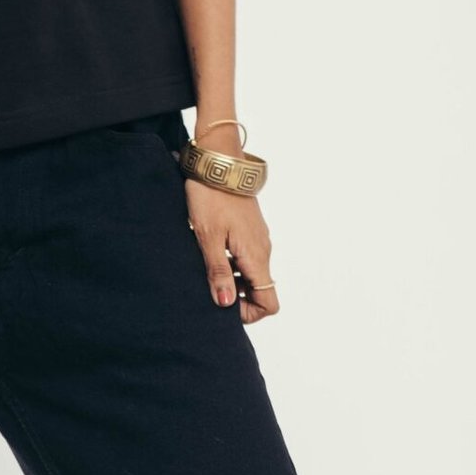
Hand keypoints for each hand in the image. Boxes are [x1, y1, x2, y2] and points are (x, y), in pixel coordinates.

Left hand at [185, 184, 279, 324]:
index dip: (248, 313)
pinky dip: (233, 263)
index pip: (269, 302)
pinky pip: (247, 257)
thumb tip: (226, 304)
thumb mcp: (208, 238)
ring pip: (252, 274)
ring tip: (207, 268)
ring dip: (233, 280)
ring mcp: (258, 239)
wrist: (219, 162)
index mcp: (256, 256)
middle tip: (210, 287)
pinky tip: (211, 252)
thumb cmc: (211, 197)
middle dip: (238, 298)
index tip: (223, 304)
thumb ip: (218, 273)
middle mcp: (263, 250)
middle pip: (261, 291)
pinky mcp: (250, 230)